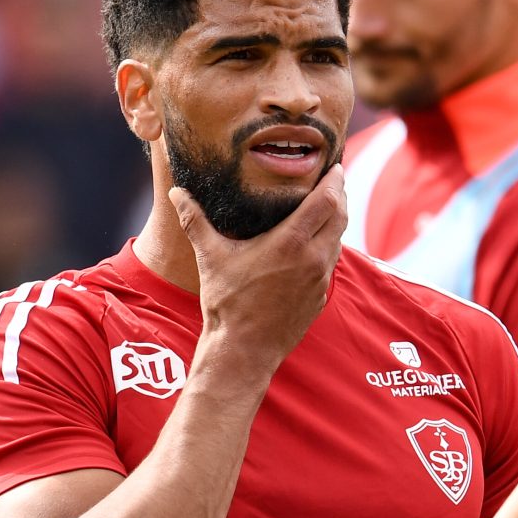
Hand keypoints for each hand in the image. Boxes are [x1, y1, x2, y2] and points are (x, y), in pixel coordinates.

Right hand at [170, 162, 347, 369]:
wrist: (244, 351)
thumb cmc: (227, 303)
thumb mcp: (210, 258)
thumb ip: (195, 221)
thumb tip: (176, 193)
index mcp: (291, 242)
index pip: (326, 201)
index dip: (334, 180)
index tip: (334, 166)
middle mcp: (313, 259)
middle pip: (340, 216)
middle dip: (340, 195)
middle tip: (334, 180)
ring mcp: (320, 280)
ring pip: (339, 240)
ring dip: (337, 221)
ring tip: (327, 207)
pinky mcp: (319, 298)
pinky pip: (331, 264)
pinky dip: (328, 247)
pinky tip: (315, 244)